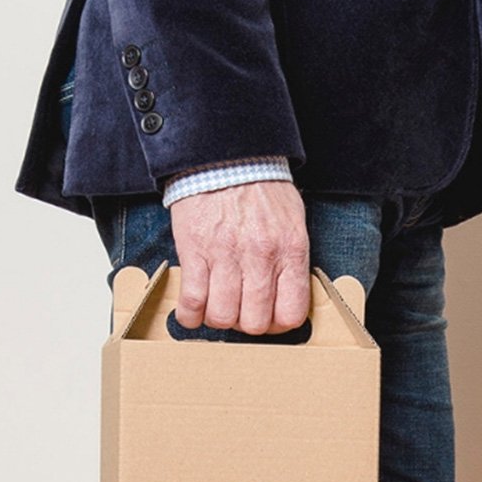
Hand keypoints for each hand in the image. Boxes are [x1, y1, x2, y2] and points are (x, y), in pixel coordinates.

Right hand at [169, 180, 309, 334]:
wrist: (226, 156)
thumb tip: (286, 297)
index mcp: (290, 250)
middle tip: (239, 311)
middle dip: (246, 324)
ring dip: (217, 319)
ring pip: (223, 316)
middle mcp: (261, 257)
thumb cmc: (260, 190)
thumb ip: (291, 260)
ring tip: (215, 307)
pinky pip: (192, 302)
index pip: (291, 314)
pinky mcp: (195, 251)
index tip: (268, 319)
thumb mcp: (292, 222)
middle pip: (254, 322)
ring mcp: (226, 255)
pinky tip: (192, 311)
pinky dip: (190, 315)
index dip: (278, 326)